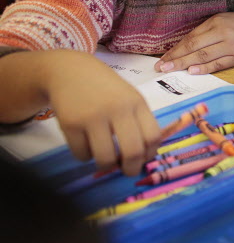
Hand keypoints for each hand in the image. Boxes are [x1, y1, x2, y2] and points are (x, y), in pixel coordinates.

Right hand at [43, 51, 160, 174]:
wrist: (70, 71)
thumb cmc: (105, 88)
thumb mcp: (129, 97)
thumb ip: (138, 120)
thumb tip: (144, 155)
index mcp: (137, 103)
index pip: (153, 136)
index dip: (151, 154)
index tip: (145, 159)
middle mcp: (118, 109)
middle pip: (133, 151)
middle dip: (132, 168)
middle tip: (128, 171)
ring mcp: (93, 116)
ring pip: (106, 158)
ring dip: (107, 165)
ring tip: (105, 159)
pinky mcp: (71, 124)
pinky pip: (82, 155)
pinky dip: (85, 157)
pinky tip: (86, 145)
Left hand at [155, 12, 233, 74]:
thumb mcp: (224, 20)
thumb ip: (206, 31)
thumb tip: (184, 47)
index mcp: (217, 21)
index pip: (191, 37)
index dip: (175, 49)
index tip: (162, 58)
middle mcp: (222, 32)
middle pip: (194, 46)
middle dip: (175, 57)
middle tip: (160, 67)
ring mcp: (231, 45)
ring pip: (203, 56)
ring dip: (184, 64)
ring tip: (170, 70)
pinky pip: (219, 64)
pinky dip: (205, 68)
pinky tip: (192, 71)